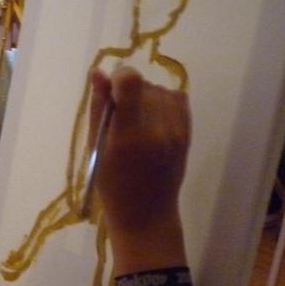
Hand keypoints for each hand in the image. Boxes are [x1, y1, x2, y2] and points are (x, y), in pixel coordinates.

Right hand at [90, 67, 190, 234]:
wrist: (146, 213)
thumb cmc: (112, 185)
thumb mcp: (96, 148)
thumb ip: (98, 108)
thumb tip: (97, 72)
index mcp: (128, 135)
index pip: (130, 81)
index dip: (118, 79)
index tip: (111, 94)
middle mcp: (157, 129)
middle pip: (143, 85)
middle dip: (128, 94)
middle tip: (120, 120)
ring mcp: (177, 131)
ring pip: (159, 90)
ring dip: (145, 98)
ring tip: (136, 122)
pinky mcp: (188, 132)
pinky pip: (177, 98)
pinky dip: (163, 102)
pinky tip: (152, 120)